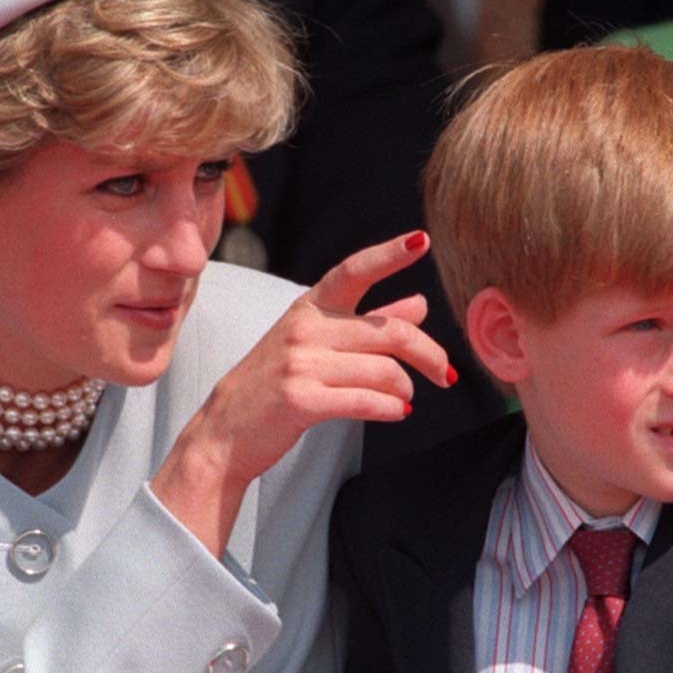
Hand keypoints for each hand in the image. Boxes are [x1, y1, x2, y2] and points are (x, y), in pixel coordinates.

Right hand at [153, 231, 455, 555]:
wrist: (226, 431)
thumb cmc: (274, 384)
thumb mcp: (315, 343)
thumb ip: (369, 322)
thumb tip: (419, 304)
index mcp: (309, 308)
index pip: (354, 270)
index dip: (389, 254)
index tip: (421, 241)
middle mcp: (305, 328)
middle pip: (390, 332)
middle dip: (429, 354)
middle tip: (446, 373)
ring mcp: (301, 363)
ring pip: (384, 370)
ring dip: (405, 389)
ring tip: (405, 399)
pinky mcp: (301, 399)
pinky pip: (367, 401)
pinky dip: (391, 409)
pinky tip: (397, 412)